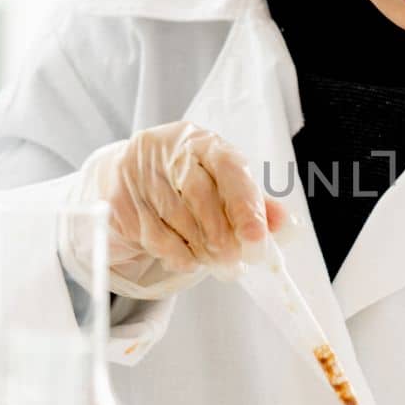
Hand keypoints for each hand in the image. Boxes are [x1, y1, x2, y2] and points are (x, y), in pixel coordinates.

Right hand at [73, 121, 289, 293]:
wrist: (131, 171)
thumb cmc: (189, 177)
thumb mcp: (224, 180)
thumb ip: (256, 202)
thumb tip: (286, 226)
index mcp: (202, 141)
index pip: (228, 168)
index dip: (245, 205)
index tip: (257, 238)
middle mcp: (167, 150)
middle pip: (198, 195)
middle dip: (221, 235)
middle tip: (235, 263)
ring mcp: (138, 174)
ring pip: (175, 220)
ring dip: (200, 250)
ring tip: (216, 263)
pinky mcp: (119, 199)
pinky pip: (152, 236)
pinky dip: (176, 255)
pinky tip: (188, 259)